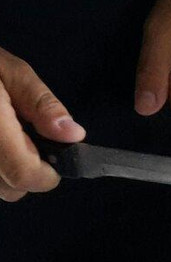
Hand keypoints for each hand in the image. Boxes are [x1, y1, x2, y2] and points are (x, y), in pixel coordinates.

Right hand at [0, 47, 85, 201]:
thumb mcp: (11, 72)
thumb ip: (42, 105)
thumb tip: (72, 136)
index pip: (24, 174)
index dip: (47, 173)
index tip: (55, 156)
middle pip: (11, 189)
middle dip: (29, 171)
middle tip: (26, 139)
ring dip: (7, 171)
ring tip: (5, 136)